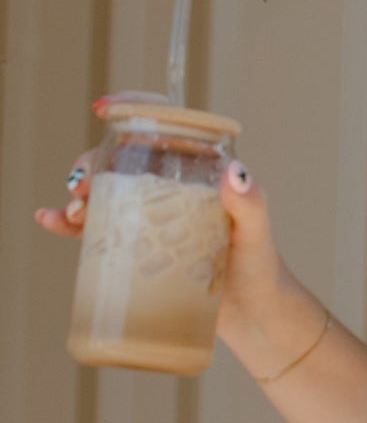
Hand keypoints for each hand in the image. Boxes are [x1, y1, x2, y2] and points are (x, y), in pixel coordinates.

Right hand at [35, 95, 305, 369]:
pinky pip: (98, 231)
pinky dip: (70, 224)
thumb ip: (250, 203)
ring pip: (105, 193)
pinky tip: (50, 220)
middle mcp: (169, 189)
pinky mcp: (137, 249)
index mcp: (197, 172)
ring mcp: (151, 219)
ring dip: (79, 194)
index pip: (162, 129)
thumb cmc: (260, 266)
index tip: (105, 108)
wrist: (253, 314)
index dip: (132, 110)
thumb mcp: (256, 231)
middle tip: (82, 185)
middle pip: (122, 160)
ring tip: (73, 211)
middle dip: (93, 162)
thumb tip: (237, 171)